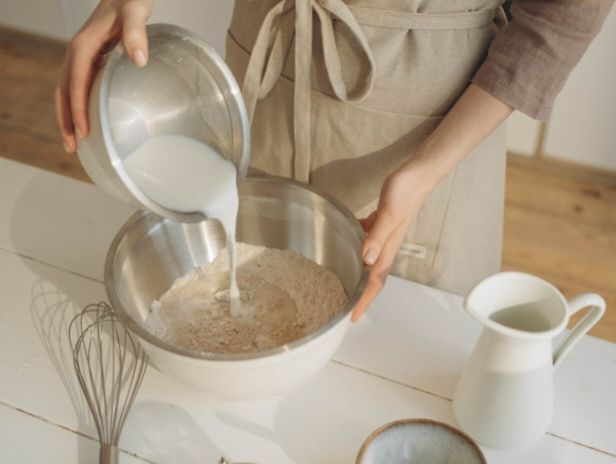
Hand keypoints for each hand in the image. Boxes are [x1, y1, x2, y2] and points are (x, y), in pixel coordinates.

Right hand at [55, 0, 152, 152]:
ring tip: (74, 142)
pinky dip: (77, 105)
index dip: (78, 110)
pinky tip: (87, 120)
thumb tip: (139, 59)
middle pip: (65, 92)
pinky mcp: (91, 59)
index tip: (83, 133)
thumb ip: (136, 33)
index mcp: (84, 47)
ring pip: (68, 91)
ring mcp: (83, 56)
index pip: (77, 85)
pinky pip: (78, 86)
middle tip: (72, 148)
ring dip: (68, 117)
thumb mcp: (135, 12)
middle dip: (66, 121)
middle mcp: (78, 53)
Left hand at [351, 166, 426, 321]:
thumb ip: (376, 237)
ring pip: (369, 260)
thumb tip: (366, 259)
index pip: (375, 282)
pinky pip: (367, 240)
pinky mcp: (382, 223)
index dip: (364, 302)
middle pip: (372, 277)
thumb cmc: (405, 192)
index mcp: (387, 249)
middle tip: (345, 306)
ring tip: (342, 280)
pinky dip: (357, 245)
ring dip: (358, 273)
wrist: (417, 176)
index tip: (353, 317)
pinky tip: (346, 238)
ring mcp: (384, 235)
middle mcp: (386, 246)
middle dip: (360, 294)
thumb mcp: (389, 214)